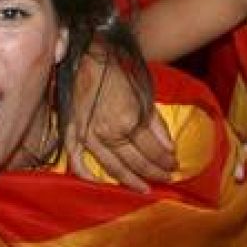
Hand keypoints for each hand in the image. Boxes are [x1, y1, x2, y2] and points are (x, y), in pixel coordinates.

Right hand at [66, 48, 176, 191]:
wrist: (85, 58)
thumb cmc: (117, 73)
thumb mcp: (143, 94)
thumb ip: (156, 124)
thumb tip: (169, 149)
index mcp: (129, 121)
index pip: (153, 151)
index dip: (166, 161)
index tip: (174, 166)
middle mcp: (109, 134)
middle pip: (136, 162)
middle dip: (154, 172)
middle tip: (165, 179)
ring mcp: (88, 136)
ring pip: (112, 167)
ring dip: (130, 180)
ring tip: (143, 189)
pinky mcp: (72, 134)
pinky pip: (77, 161)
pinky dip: (86, 175)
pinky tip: (99, 184)